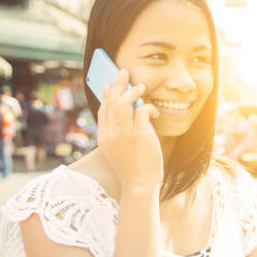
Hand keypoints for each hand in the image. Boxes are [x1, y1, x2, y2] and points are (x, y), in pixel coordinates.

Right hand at [97, 69, 162, 188]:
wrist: (139, 184)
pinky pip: (143, 111)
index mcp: (104, 138)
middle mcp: (111, 134)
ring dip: (132, 90)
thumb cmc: (132, 168)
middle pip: (111, 101)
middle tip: (124, 72)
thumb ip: (118, 132)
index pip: (103, 110)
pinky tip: (154, 111)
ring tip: (140, 86)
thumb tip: (126, 110)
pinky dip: (149, 108)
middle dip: (117, 83)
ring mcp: (125, 134)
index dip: (106, 95)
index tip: (109, 84)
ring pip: (124, 102)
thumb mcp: (118, 150)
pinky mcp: (141, 135)